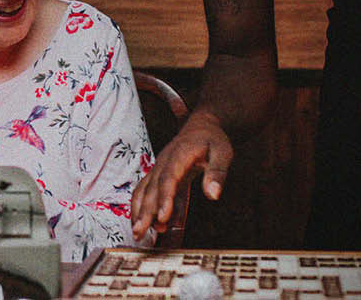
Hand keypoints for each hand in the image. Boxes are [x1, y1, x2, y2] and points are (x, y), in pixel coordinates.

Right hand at [130, 111, 232, 239]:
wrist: (201, 127)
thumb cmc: (213, 140)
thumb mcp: (223, 153)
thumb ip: (218, 173)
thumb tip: (213, 195)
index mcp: (179, 155)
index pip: (169, 178)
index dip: (164, 197)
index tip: (163, 217)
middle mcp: (163, 162)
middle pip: (151, 188)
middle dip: (145, 211)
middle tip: (140, 232)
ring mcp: (158, 168)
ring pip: (143, 190)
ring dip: (138, 211)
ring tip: (137, 232)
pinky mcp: (157, 174)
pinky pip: (143, 190)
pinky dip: (139, 206)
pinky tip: (140, 223)